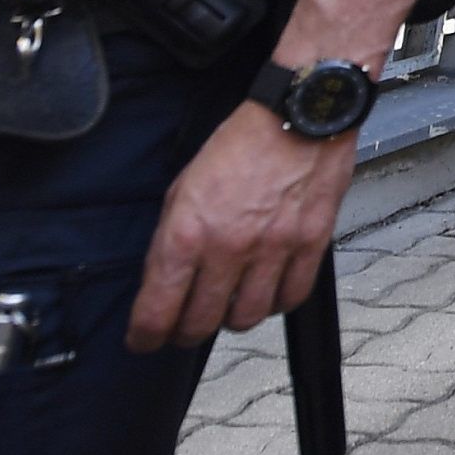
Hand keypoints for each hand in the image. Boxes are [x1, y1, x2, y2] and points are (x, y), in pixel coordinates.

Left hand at [125, 99, 357, 350]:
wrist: (297, 116)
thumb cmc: (239, 144)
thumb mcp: (183, 186)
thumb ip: (172, 237)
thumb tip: (166, 279)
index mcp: (187, 233)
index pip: (157, 312)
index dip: (145, 336)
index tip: (144, 339)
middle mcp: (228, 248)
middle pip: (200, 324)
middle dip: (184, 333)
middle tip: (183, 327)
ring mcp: (272, 249)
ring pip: (246, 318)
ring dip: (232, 318)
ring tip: (229, 305)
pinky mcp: (310, 244)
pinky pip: (290, 297)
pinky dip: (276, 302)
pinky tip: (267, 290)